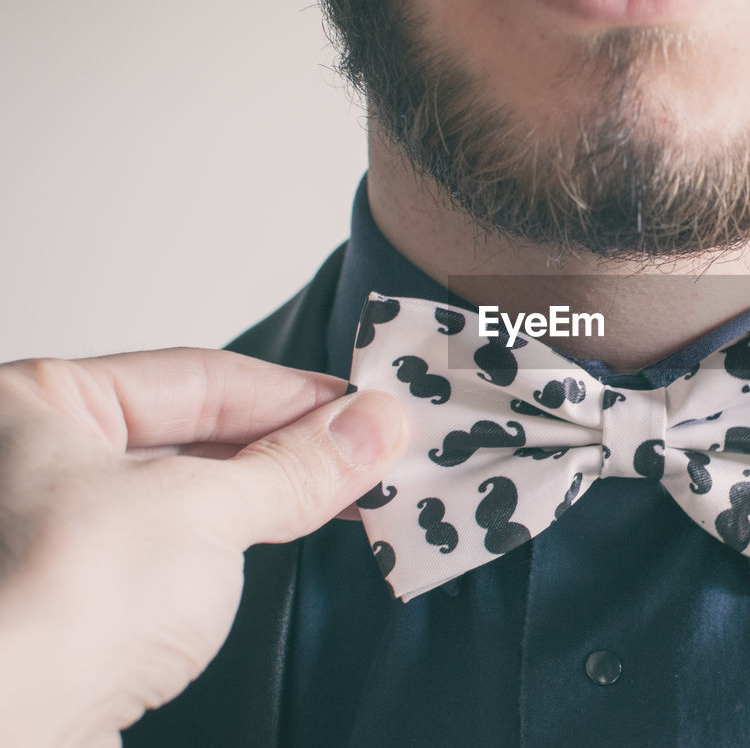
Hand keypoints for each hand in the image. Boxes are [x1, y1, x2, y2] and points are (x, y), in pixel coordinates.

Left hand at [0, 349, 406, 747]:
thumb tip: (369, 425)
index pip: (198, 378)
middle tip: (374, 449)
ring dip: (278, 490)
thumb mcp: (203, 508)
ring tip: (357, 489)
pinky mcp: (91, 597)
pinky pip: (188, 544)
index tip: (366, 409)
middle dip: (293, 445)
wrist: (16, 741)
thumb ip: (295, 465)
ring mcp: (64, 533)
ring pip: (196, 490)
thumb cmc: (57, 609)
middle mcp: (40, 461)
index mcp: (36, 405)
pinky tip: (302, 528)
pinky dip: (249, 535)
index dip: (294, 394)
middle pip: (199, 432)